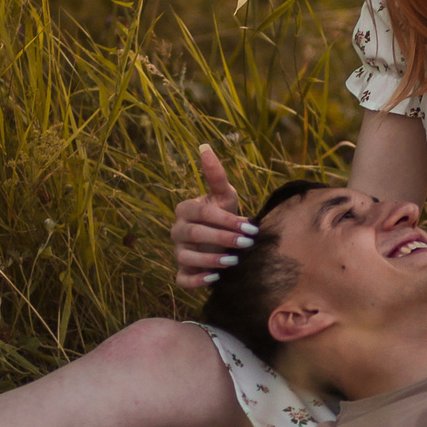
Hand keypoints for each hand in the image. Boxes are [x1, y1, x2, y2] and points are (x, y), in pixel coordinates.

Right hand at [171, 145, 255, 288]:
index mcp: (184, 210)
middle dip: (222, 237)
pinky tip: (215, 278)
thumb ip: (216, 175)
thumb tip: (204, 146)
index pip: (201, 212)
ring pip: (186, 257)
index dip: (225, 219)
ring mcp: (178, 253)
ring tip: (234, 261)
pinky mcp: (182, 273)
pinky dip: (196, 280)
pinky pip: (182, 279)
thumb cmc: (224, 215)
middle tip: (247, 243)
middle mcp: (177, 231)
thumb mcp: (224, 196)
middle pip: (194, 234)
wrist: (224, 243)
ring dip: (210, 260)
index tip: (249, 226)